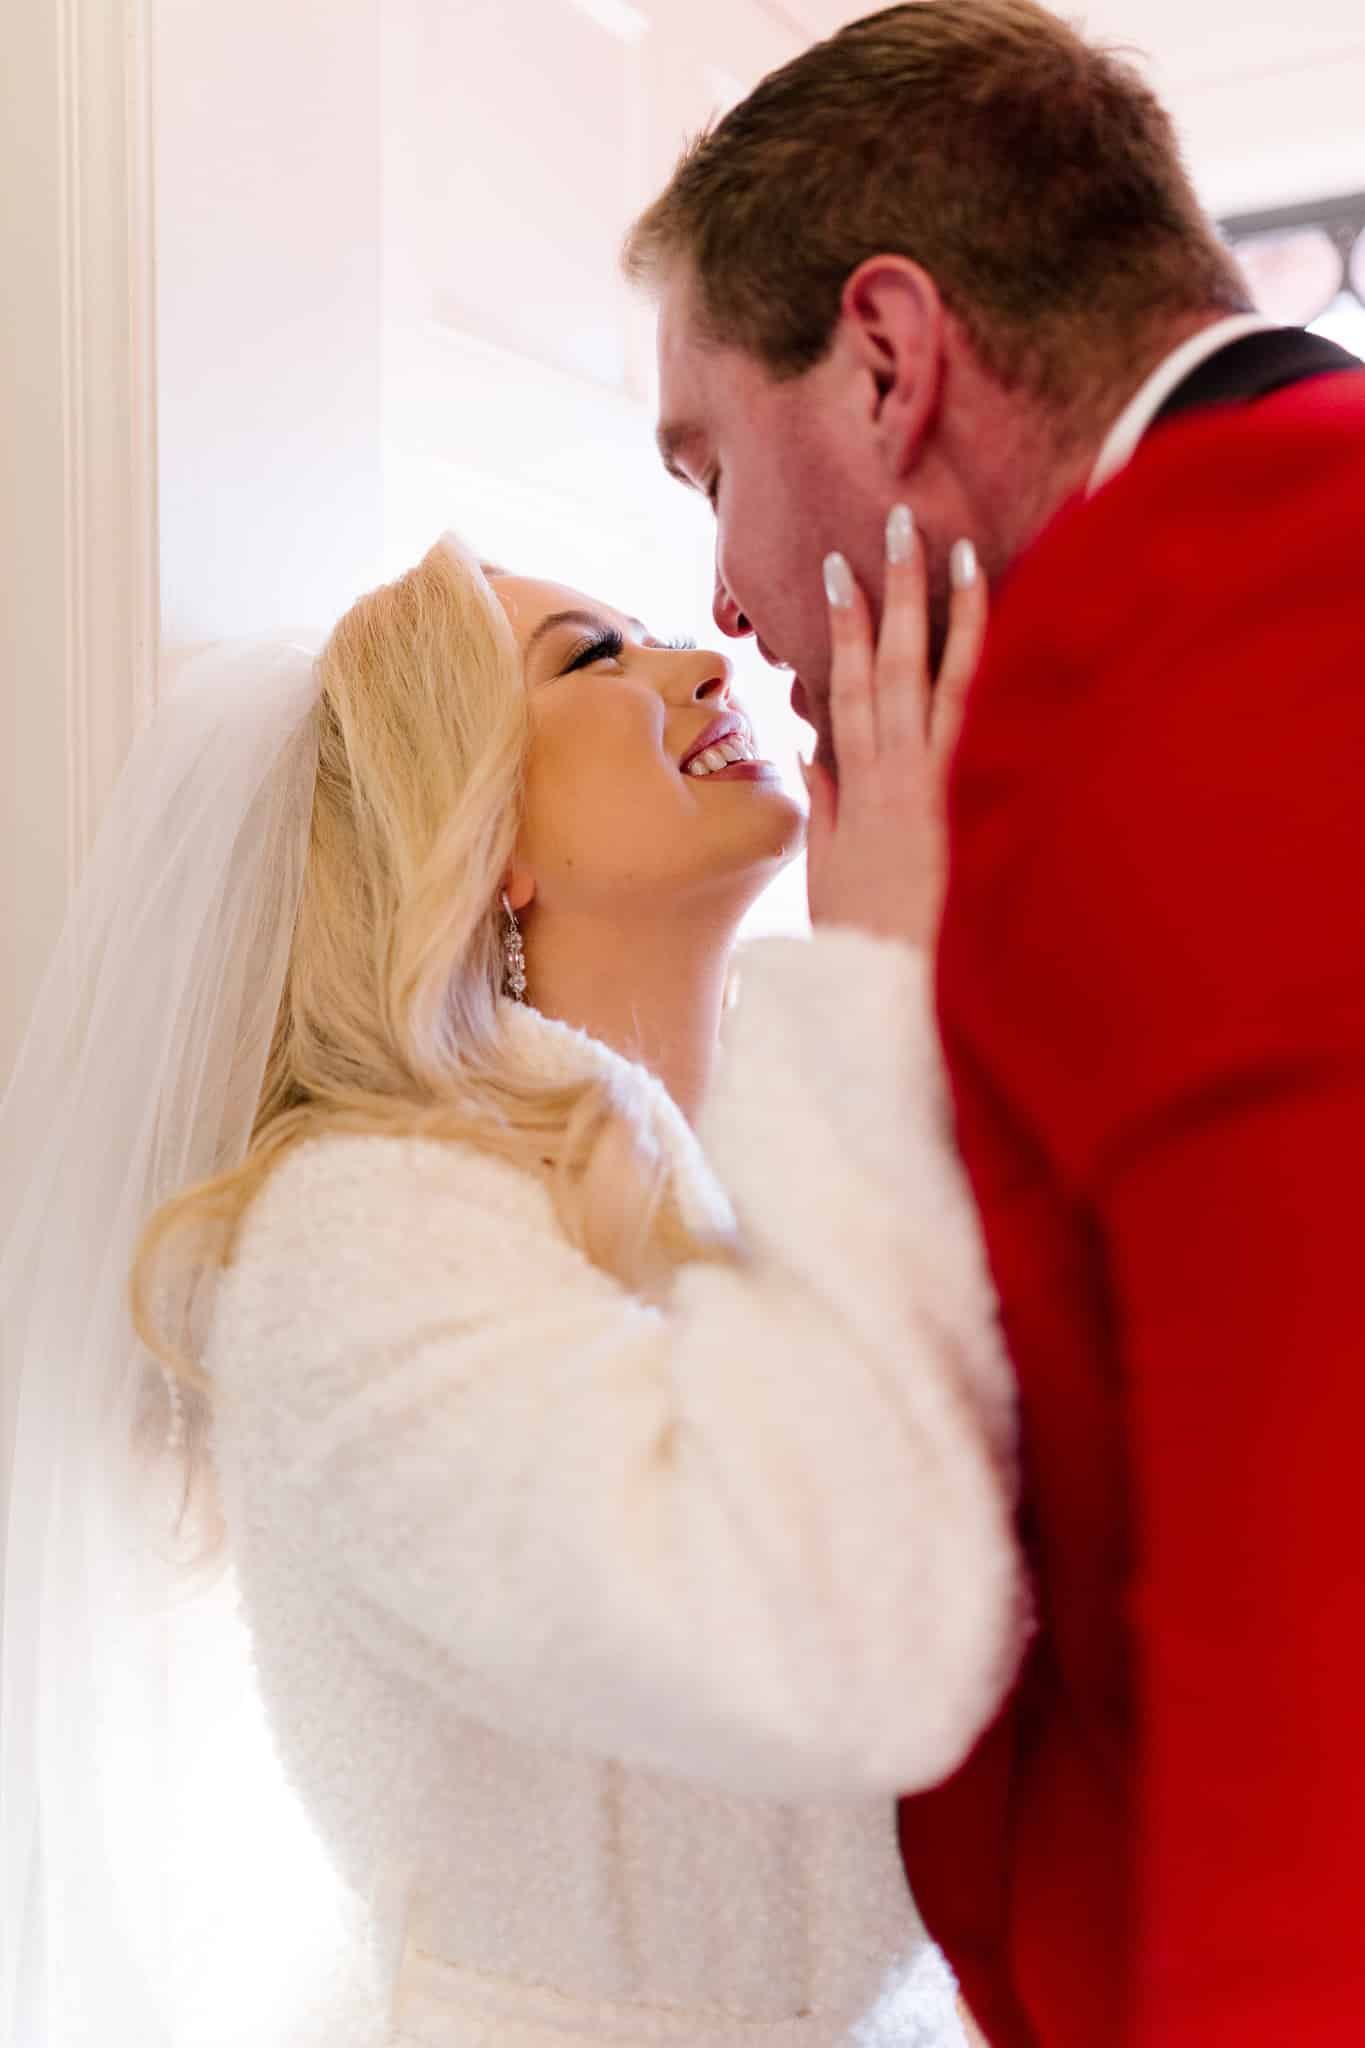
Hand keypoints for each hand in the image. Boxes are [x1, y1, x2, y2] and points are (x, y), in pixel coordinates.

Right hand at [803, 507, 986, 949]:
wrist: (907, 991)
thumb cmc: (869, 939)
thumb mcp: (829, 872)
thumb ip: (826, 804)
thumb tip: (815, 748)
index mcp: (862, 785)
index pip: (848, 683)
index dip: (844, 623)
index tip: (841, 567)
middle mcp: (906, 772)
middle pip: (899, 664)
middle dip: (898, 591)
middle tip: (901, 524)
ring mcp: (950, 784)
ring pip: (954, 682)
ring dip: (957, 614)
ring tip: (962, 553)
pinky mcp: (985, 804)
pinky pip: (995, 726)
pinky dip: (1004, 677)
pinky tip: (1018, 632)